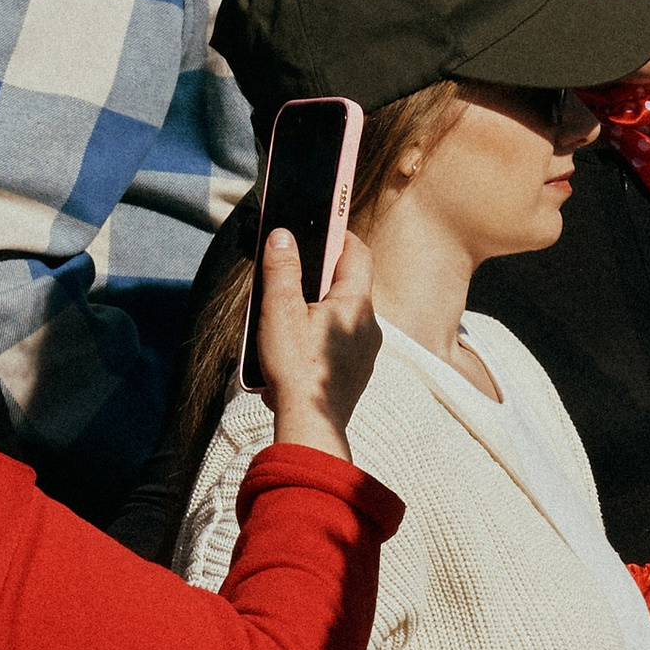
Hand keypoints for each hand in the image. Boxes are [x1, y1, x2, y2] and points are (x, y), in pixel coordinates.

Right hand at [260, 224, 381, 457]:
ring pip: (342, 314)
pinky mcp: (357, 371)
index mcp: (356, 302)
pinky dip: (319, 335)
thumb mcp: (279, 309)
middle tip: (290, 272)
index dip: (338, 234)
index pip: (357, 252)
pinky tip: (294, 346)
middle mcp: (369, 324)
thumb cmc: (296, 366)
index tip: (319, 225)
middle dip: (319, 274)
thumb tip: (283, 236)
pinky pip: (340, 341)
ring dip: (316, 307)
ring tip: (285, 314)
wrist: (310, 423)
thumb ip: (282, 269)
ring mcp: (366, 350)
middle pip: (347, 283)